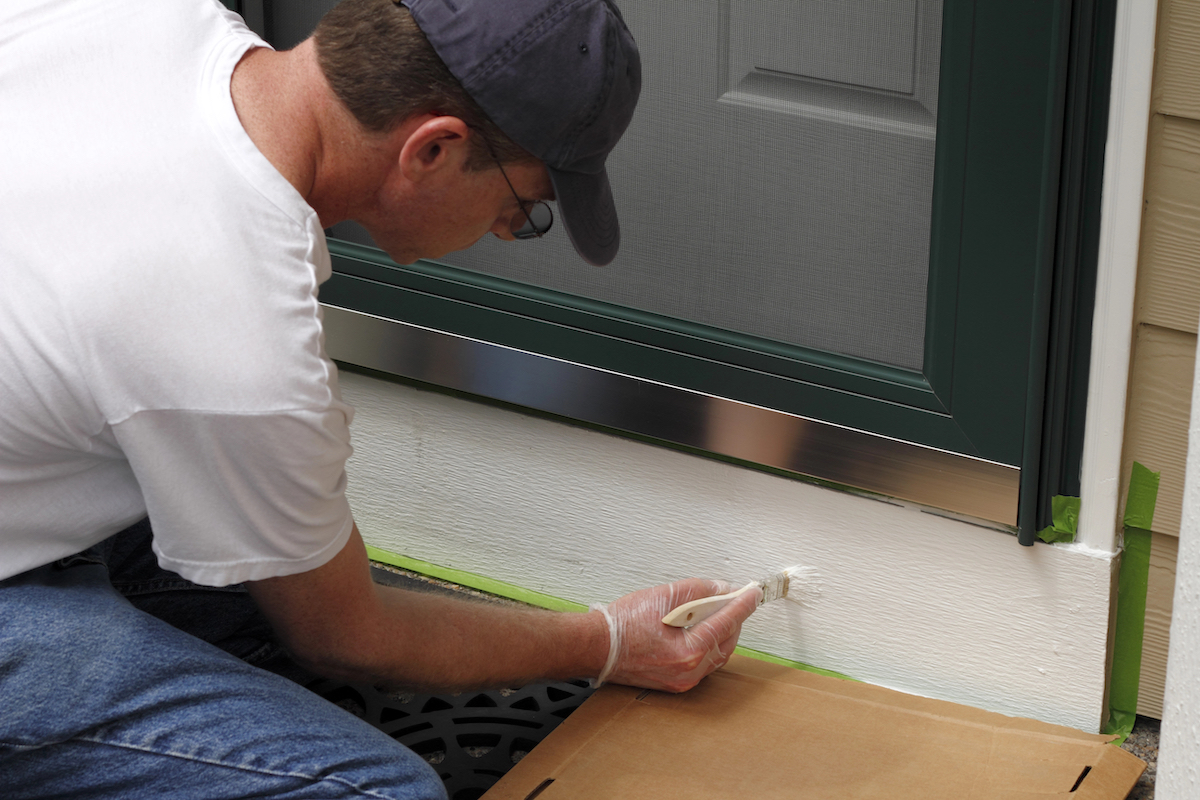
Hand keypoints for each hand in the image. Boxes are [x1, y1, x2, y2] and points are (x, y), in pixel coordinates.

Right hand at [591, 578, 760, 692]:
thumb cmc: (621, 625)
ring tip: (715, 611)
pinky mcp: (675, 683)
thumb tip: (720, 589)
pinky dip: (708, 645)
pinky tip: (700, 630)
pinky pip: (703, 664)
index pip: (727, 622)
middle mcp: (689, 671)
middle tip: (733, 598)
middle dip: (733, 618)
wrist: (596, 647)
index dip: (743, 604)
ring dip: (721, 632)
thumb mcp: (662, 596)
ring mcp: (682, 680)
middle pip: (726, 641)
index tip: (753, 592)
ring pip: (717, 655)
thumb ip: (696, 591)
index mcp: (688, 651)